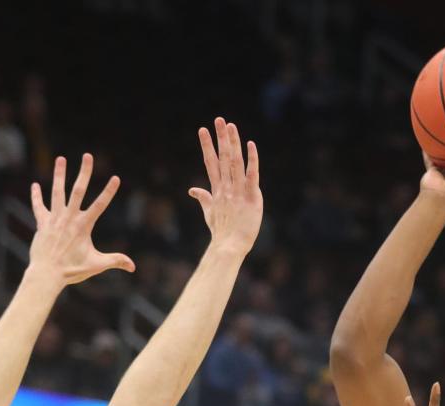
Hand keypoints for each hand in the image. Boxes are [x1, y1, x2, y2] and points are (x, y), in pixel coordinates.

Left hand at [28, 154, 134, 287]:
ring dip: (60, 174)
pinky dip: (37, 196)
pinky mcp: (42, 224)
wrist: (47, 274)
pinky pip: (39, 207)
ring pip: (57, 192)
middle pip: (78, 190)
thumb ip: (115, 261)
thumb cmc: (72, 270)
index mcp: (83, 226)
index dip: (109, 191)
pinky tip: (35, 185)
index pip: (100, 205)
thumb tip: (133, 266)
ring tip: (61, 159)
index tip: (116, 178)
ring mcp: (54, 219)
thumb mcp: (96, 265)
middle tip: (88, 156)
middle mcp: (69, 218)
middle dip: (84, 172)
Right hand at [189, 117, 262, 255]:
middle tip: (219, 119)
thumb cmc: (221, 233)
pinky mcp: (251, 198)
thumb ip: (203, 198)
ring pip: (235, 163)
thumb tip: (192, 190)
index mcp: (217, 190)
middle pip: (223, 158)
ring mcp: (238, 192)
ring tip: (230, 126)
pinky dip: (252, 160)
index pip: (211, 163)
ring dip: (233, 143)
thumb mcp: (210, 213)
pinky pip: (252, 175)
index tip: (203, 130)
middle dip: (220, 138)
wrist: (229, 247)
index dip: (207, 146)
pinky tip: (250, 145)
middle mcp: (226, 188)